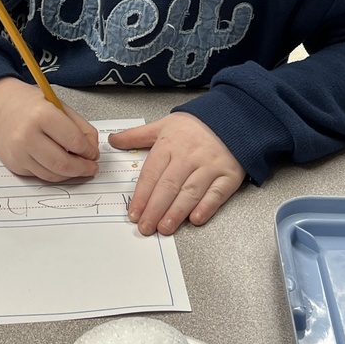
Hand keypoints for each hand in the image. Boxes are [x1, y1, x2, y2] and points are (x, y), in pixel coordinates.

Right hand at [0, 77, 99, 181]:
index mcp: (42, 115)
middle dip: (83, 168)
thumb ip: (79, 126)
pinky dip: (55, 174)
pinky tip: (61, 166)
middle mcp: (27, 136)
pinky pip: (41, 175)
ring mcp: (19, 153)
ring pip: (53, 174)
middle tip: (91, 167)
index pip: (74, 141)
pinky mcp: (14, 165)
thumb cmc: (29, 103)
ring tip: (80, 168)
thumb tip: (92, 150)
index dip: (88, 150)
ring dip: (71, 174)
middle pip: (63, 163)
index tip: (93, 152)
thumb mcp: (57, 105)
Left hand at [109, 112, 245, 234]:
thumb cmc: (195, 124)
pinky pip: (217, 193)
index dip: (141, 195)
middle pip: (168, 186)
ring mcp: (209, 166)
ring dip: (176, 212)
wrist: (231, 116)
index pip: (151, 173)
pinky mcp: (229, 174)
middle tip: (145, 227)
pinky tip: (195, 219)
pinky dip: (206, 207)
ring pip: (190, 192)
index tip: (134, 213)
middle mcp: (188, 156)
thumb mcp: (163, 124)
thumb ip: (137, 136)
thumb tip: (113, 140)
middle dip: (155, 209)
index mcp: (169, 144)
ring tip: (164, 228)